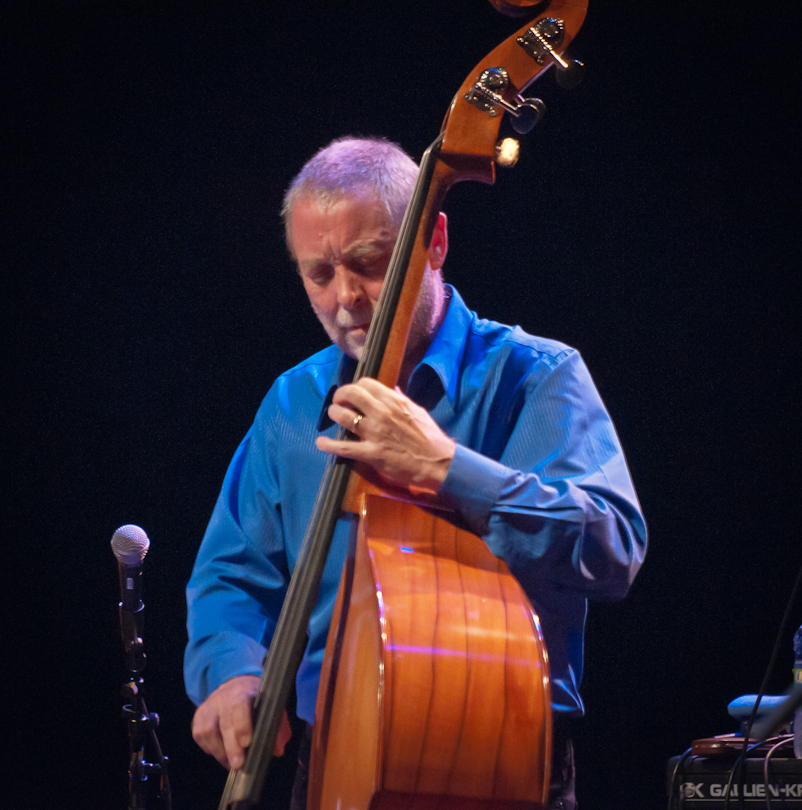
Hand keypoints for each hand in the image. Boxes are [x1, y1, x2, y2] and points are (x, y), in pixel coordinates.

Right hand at [191, 675, 291, 768]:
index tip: (246, 743)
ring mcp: (209, 706)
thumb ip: (275, 727)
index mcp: (244, 692)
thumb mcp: (268, 706)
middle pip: (225, 723)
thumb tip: (277, 751)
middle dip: (231, 747)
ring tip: (231, 763)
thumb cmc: (255, 700)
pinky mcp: (198, 716)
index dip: (242, 725)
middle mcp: (223, 698)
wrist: (234, 684)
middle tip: (238, 765)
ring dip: (220, 751)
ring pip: (208, 732)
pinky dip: (211, 748)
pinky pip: (200, 736)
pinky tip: (221, 752)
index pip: (240, 706)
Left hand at [315, 378, 455, 496]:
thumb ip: (402, 400)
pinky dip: (329, 445)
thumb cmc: (430, 438)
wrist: (438, 463)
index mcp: (394, 401)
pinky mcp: (371, 453)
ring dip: (333, 415)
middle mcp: (382, 413)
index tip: (353, 394)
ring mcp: (375, 433)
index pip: (365, 384)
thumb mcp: (418, 412)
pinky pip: (344, 447)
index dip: (355, 386)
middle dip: (339, 396)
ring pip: (343, 416)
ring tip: (333, 417)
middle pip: (350, 394)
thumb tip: (394, 390)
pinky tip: (321, 443)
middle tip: (338, 402)